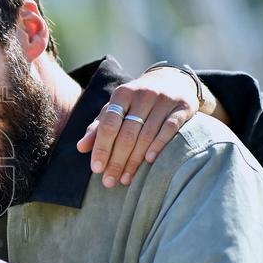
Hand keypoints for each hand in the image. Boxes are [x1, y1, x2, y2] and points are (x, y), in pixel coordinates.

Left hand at [77, 67, 198, 187]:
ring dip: (135, 160)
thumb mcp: (116, 109)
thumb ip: (99, 127)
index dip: (102, 148)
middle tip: (109, 182)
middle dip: (116, 160)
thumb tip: (80, 147)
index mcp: (122, 94)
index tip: (96, 169)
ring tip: (125, 179)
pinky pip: (170, 129)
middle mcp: (143, 95)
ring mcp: (164, 100)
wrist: (173, 81)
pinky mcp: (182, 107)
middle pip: (127, 133)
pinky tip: (149, 161)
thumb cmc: (136, 102)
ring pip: (146, 135)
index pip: (109, 124)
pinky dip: (158, 146)